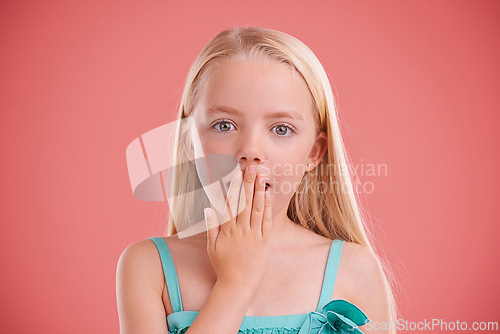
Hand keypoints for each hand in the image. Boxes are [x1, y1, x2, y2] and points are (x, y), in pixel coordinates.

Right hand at [203, 164, 272, 289]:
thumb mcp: (212, 247)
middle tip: (252, 167)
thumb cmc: (223, 265)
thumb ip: (211, 226)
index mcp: (227, 230)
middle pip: (245, 201)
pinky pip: (266, 221)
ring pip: (256, 208)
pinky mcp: (265, 241)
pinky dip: (267, 207)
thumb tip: (209, 208)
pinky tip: (268, 194)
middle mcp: (241, 230)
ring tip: (262, 176)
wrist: (238, 284)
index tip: (237, 173)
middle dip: (249, 183)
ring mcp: (254, 235)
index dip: (234, 187)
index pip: (231, 203)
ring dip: (259, 190)